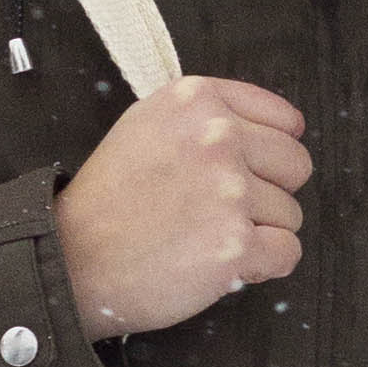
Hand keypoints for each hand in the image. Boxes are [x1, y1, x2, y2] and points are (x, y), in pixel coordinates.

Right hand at [52, 77, 310, 337]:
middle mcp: (218, 137)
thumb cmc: (107, 200)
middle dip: (270, 193)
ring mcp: (229, 192)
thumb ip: (205, 118)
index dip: (270, 154)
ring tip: (206, 238)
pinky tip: (223, 264)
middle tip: (224, 211)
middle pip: (296, 166)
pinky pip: (287, 253)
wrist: (71, 258)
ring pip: (290, 214)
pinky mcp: (235, 245)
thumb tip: (277, 130)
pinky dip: (263, 266)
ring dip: (259, 233)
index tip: (249, 171)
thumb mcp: (146, 125)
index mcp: (196, 100)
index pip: (283, 120)